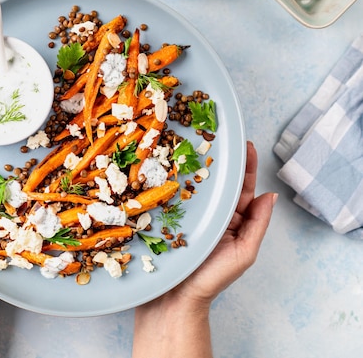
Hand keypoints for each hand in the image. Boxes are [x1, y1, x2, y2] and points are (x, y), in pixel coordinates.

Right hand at [163, 140, 275, 306]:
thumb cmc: (210, 280)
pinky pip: (171, 196)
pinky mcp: (165, 218)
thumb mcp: (244, 253)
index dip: (246, 168)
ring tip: (193, 144)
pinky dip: (171, 181)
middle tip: (218, 137)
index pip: (243, 190)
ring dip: (194, 167)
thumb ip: (257, 225)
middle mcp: (212, 215)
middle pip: (219, 183)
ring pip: (195, 186)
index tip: (247, 145)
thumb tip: (270, 196)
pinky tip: (168, 166)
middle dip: (221, 161)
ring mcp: (188, 215)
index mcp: (233, 222)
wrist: (174, 299)